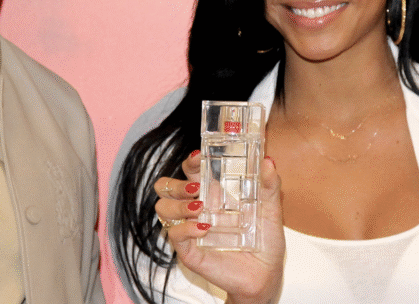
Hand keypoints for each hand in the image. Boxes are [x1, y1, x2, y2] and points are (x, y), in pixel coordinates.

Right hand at [154, 151, 284, 303]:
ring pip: (163, 208)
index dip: (189, 162)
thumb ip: (269, 186)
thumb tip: (268, 161)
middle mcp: (196, 210)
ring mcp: (189, 230)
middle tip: (195, 188)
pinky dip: (185, 228)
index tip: (199, 156)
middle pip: (166, 188)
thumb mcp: (271, 212)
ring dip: (177, 205)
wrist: (266, 277)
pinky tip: (203, 228)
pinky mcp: (188, 250)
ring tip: (199, 209)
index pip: (189, 172)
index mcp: (211, 196)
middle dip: (175, 184)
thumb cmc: (265, 244)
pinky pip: (174, 234)